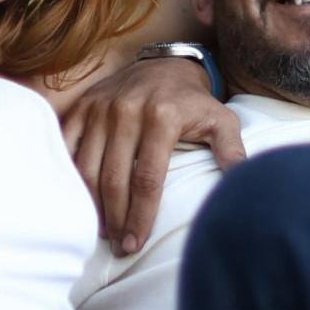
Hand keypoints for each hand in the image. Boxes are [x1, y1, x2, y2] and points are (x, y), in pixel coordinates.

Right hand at [64, 57, 246, 255]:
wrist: (166, 63)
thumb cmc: (194, 102)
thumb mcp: (222, 121)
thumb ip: (232, 151)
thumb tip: (243, 184)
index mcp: (162, 117)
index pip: (147, 179)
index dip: (140, 216)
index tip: (135, 243)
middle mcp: (127, 111)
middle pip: (114, 179)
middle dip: (115, 219)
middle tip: (118, 246)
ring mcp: (101, 108)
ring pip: (87, 167)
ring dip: (91, 204)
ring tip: (101, 230)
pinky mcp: (83, 106)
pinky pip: (66, 145)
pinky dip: (67, 175)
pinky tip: (76, 199)